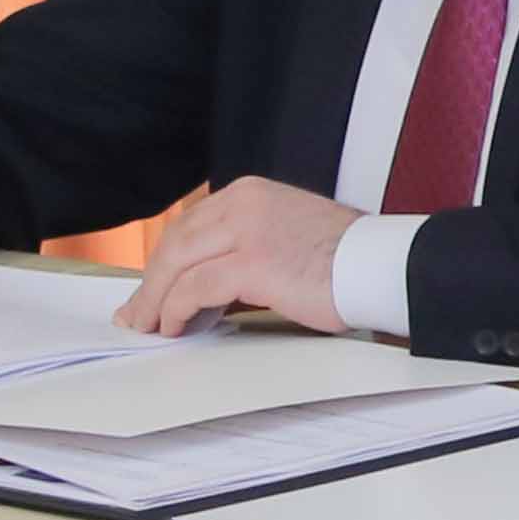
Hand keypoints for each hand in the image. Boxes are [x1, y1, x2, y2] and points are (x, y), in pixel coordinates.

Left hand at [124, 177, 357, 335]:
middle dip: (149, 282)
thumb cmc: (345, 260)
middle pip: (175, 242)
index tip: (151, 289)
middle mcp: (243, 202)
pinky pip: (195, 287)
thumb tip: (206, 285)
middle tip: (136, 314)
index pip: (189, 224)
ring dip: (155, 300)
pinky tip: (176, 327)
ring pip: (176, 263)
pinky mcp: (252, 262)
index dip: (164, 261)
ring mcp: (246, 230)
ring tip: (149, 327)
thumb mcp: (285, 234)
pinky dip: (176, 310)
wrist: (382, 265)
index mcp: (250, 192)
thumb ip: (245, 246)